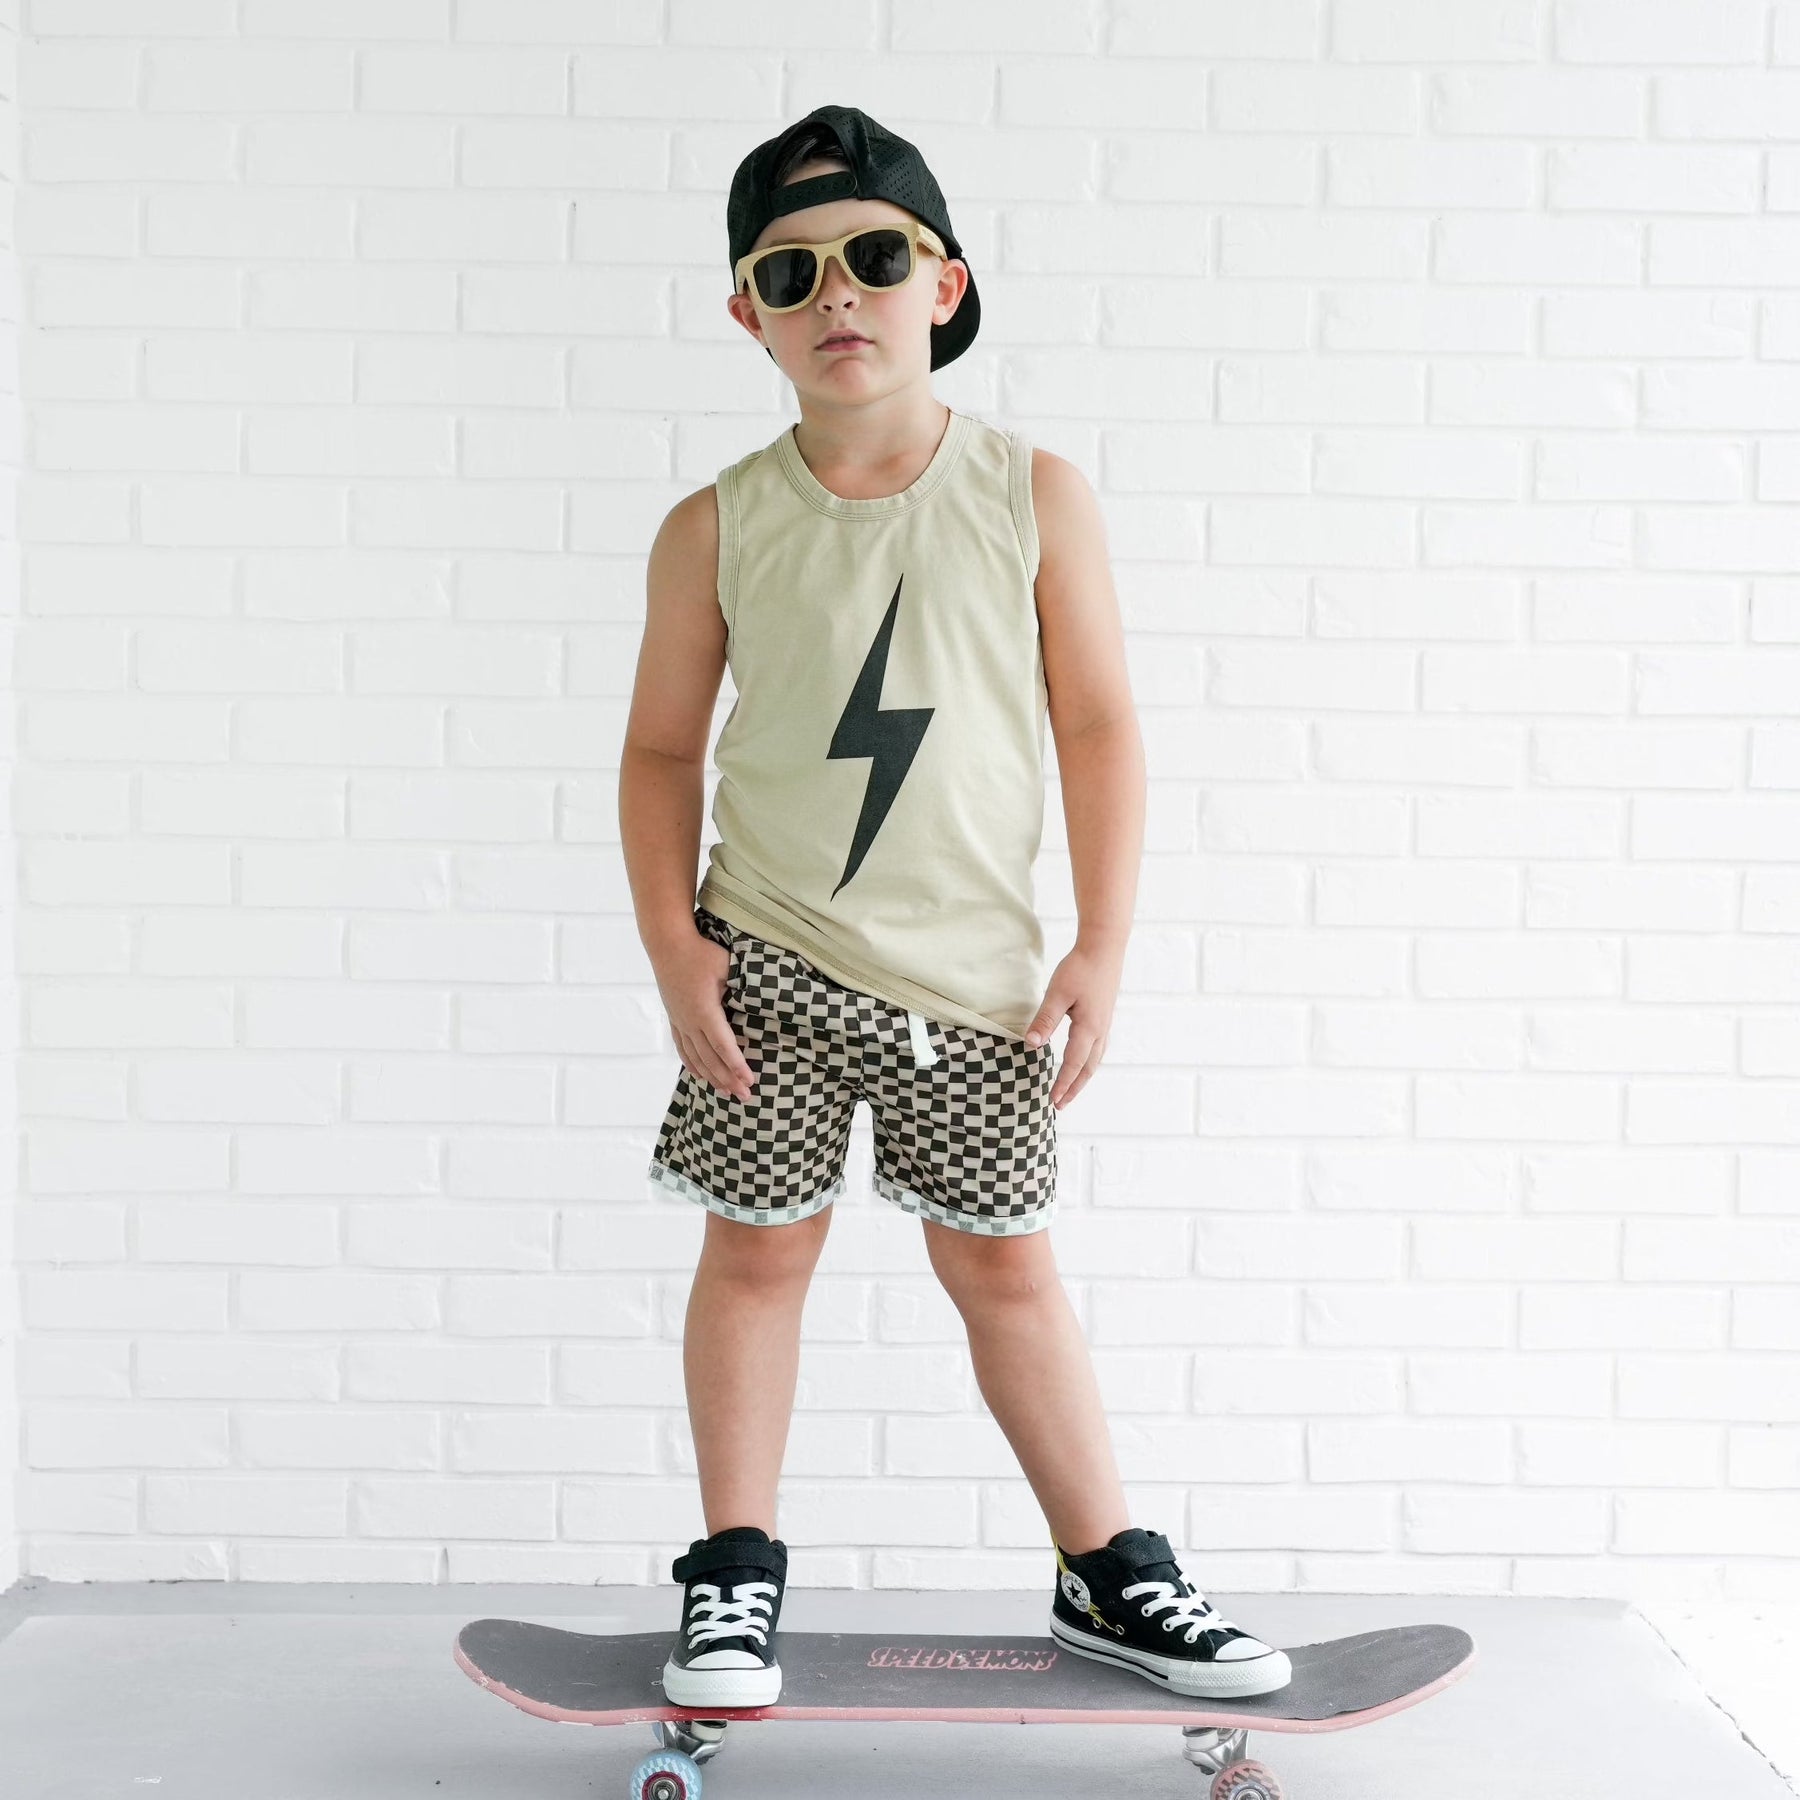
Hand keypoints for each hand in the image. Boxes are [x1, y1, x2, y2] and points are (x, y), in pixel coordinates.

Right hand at [653, 930, 755, 1103]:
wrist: (667, 945)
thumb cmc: (700, 952)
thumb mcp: (727, 965)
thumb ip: (744, 985)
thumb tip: (764, 999)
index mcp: (704, 1011)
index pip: (724, 1045)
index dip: (737, 1065)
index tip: (750, 1081)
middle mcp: (689, 1021)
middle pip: (711, 1058)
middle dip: (729, 1079)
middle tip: (745, 1096)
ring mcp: (680, 1021)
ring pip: (696, 1058)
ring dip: (712, 1077)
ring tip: (727, 1093)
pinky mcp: (674, 1018)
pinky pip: (683, 1049)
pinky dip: (693, 1065)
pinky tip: (701, 1076)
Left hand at [1021, 938, 1121, 1109]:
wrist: (1105, 947)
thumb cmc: (1080, 968)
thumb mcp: (1057, 994)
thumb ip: (1045, 1020)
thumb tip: (1031, 1045)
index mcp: (1089, 1028)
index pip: (1074, 1064)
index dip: (1063, 1084)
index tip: (1052, 1101)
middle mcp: (1101, 1030)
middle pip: (1088, 1068)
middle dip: (1074, 1087)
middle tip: (1061, 1105)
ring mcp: (1105, 1023)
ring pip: (1095, 1059)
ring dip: (1083, 1076)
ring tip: (1072, 1088)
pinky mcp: (1104, 1015)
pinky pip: (1098, 1047)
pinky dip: (1089, 1061)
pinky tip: (1083, 1060)